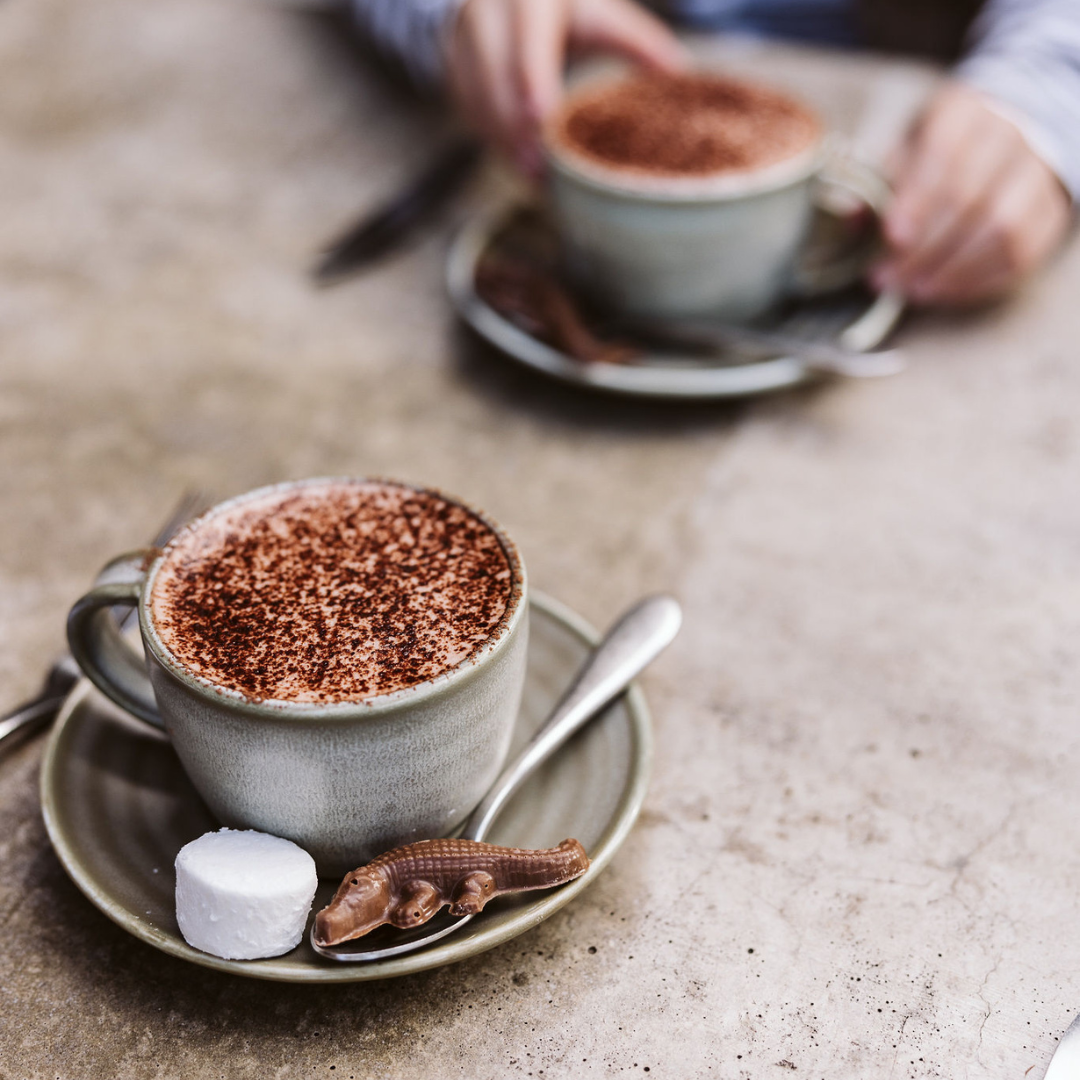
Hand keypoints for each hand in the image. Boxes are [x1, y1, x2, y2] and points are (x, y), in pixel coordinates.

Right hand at [445, 0, 685, 176]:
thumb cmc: (563, 8)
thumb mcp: (599, 15)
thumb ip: (636, 42)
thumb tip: (680, 74)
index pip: (527, 43)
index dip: (531, 80)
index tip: (540, 117)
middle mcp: (488, 14)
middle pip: (497, 79)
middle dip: (515, 128)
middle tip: (539, 171)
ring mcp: (464, 42)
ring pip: (479, 98)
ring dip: (504, 141)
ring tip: (532, 176)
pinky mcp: (454, 67)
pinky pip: (470, 109)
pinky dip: (494, 139)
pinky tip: (518, 163)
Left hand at [874, 82, 1070, 305]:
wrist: (1012, 135)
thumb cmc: (944, 147)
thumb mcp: (906, 148)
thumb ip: (879, 180)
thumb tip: (849, 217)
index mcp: (967, 114)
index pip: (946, 155)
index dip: (918, 201)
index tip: (891, 238)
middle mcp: (1011, 138)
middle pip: (973, 199)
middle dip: (925, 247)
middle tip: (887, 278)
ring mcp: (1037, 177)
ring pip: (1003, 230)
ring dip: (952, 270)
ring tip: (912, 290)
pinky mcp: (1050, 215)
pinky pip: (1022, 255)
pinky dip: (979, 281)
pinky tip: (943, 291)